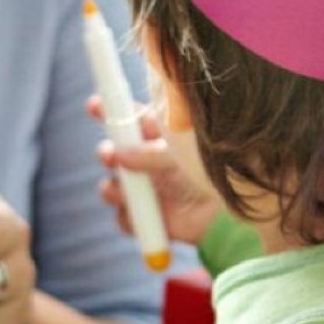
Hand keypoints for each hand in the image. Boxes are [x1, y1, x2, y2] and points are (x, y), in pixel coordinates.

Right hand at [88, 97, 221, 249]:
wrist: (229, 215)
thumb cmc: (211, 173)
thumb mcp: (181, 154)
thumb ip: (149, 152)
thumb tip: (117, 153)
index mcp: (162, 139)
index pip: (132, 120)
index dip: (111, 111)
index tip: (93, 104)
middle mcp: (152, 164)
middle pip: (116, 154)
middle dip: (106, 153)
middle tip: (108, 155)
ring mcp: (150, 191)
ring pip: (115, 188)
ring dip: (112, 189)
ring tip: (119, 190)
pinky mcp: (151, 219)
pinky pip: (126, 219)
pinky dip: (127, 219)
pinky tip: (139, 215)